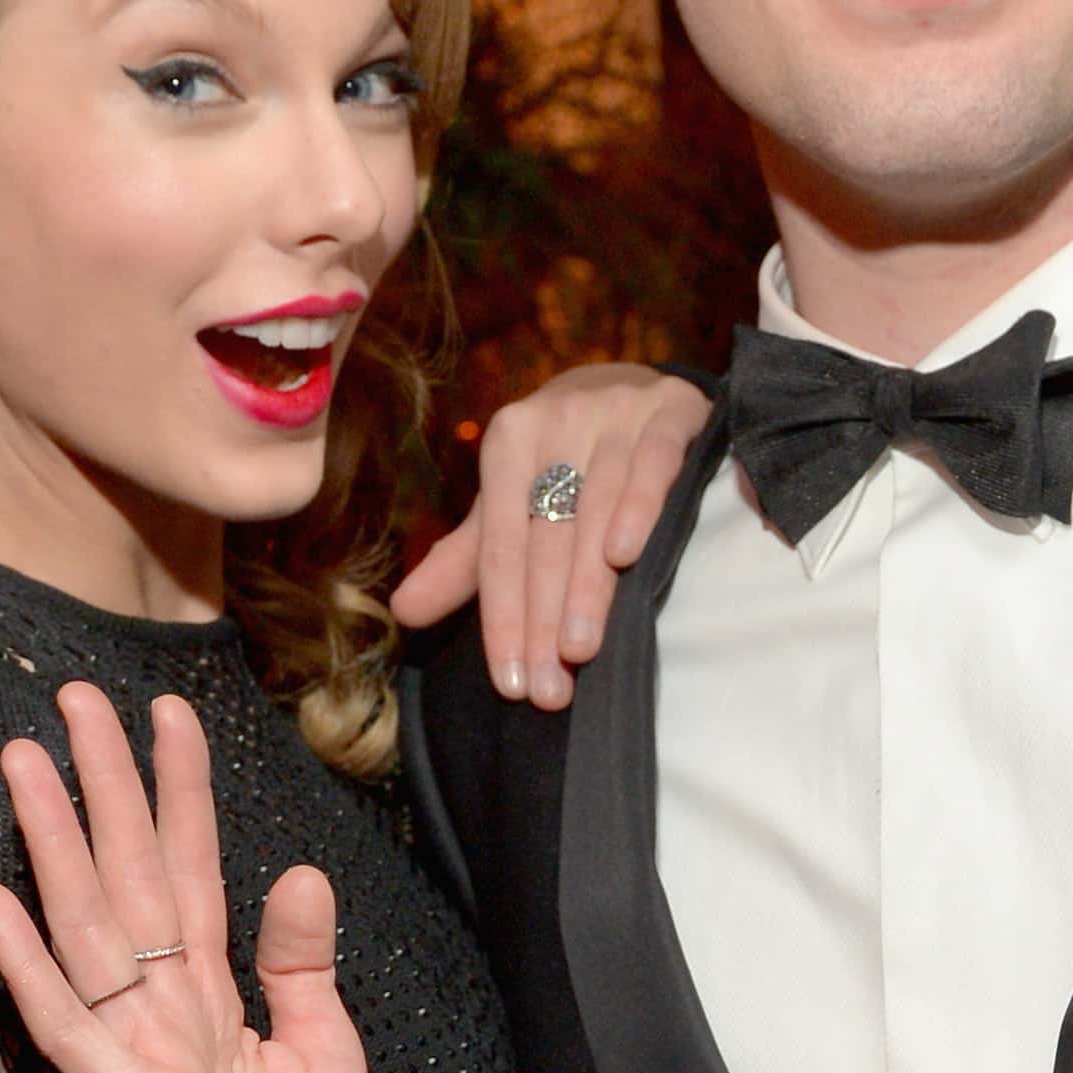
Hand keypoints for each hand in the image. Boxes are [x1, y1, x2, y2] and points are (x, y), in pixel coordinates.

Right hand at [0, 685, 384, 1072]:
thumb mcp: (325, 1049)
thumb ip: (298, 962)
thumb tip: (297, 868)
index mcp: (213, 998)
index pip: (189, 873)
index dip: (181, 794)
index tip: (169, 712)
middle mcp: (166, 1015)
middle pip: (128, 880)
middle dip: (103, 789)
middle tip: (71, 697)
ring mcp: (144, 1059)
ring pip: (87, 932)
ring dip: (53, 847)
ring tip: (22, 762)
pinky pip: (72, 1030)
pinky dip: (30, 967)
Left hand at [389, 363, 714, 709]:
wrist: (631, 380)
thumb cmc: (562, 456)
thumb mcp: (511, 501)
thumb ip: (466, 559)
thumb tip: (404, 612)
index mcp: (508, 442)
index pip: (500, 547)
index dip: (502, 617)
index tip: (511, 684)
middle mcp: (555, 421)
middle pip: (545, 539)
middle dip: (544, 621)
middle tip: (548, 692)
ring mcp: (613, 413)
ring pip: (596, 510)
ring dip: (588, 586)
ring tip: (580, 652)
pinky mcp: (668, 409)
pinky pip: (652, 463)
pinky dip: (639, 509)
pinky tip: (627, 556)